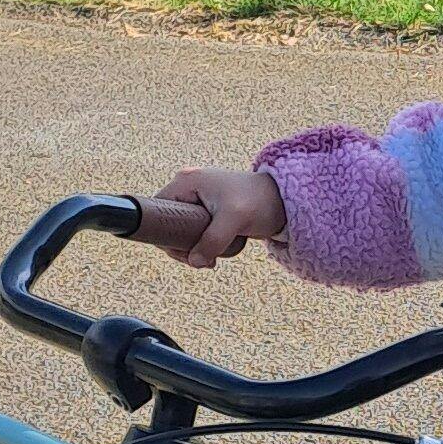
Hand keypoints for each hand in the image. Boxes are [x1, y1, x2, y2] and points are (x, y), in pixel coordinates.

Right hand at [151, 166, 285, 267]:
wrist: (284, 201)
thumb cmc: (259, 201)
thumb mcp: (234, 220)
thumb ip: (213, 240)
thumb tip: (195, 261)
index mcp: (188, 181)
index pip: (158, 208)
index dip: (163, 232)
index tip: (181, 251)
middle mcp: (189, 188)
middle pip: (168, 223)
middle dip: (181, 246)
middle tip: (198, 260)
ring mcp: (198, 201)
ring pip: (181, 231)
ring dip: (192, 249)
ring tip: (211, 259)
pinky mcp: (209, 212)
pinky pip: (195, 233)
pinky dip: (202, 246)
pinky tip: (214, 255)